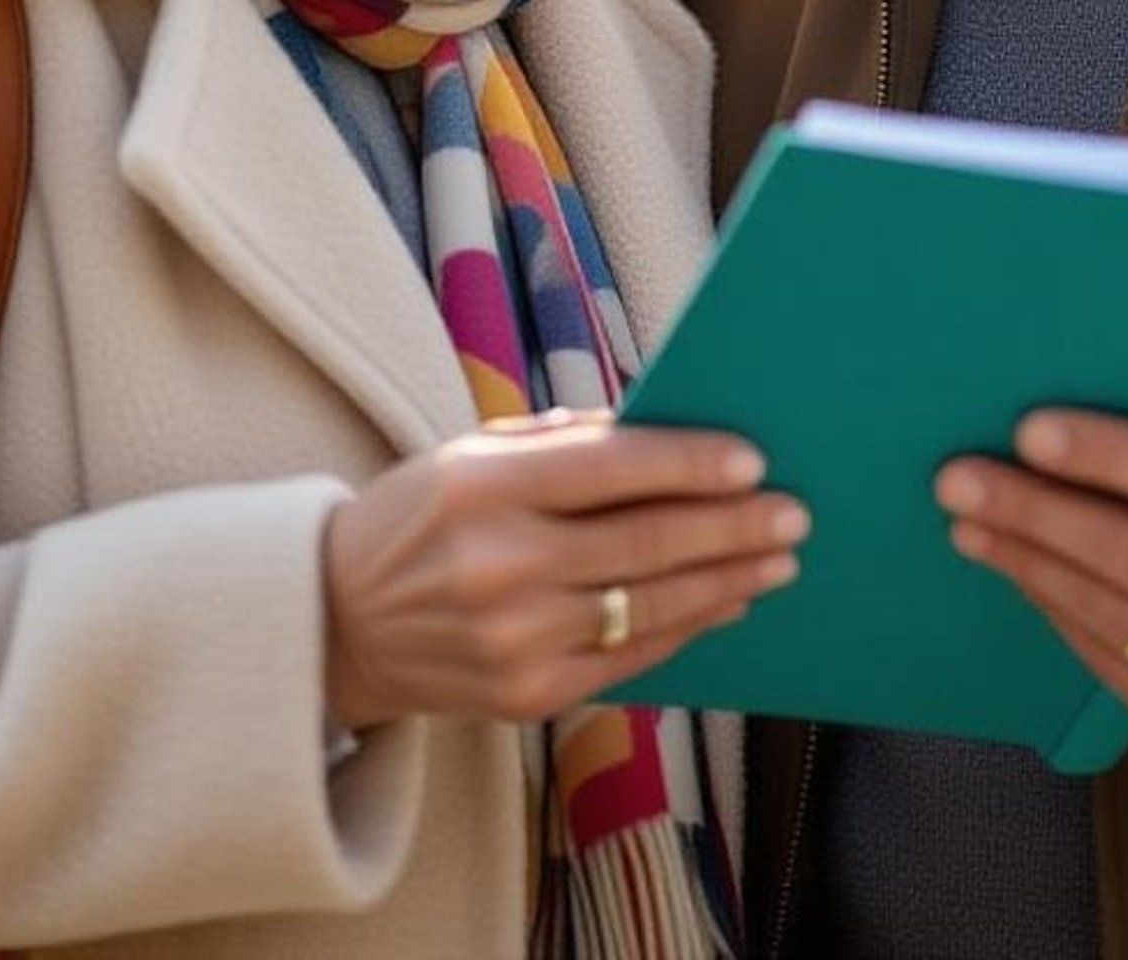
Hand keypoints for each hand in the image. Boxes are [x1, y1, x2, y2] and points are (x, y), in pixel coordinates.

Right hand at [323, 409, 807, 729]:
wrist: (336, 624)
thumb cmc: (418, 518)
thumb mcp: (472, 455)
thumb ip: (563, 444)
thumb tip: (664, 432)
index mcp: (485, 487)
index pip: (612, 468)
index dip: (688, 463)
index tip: (752, 460)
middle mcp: (502, 566)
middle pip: (645, 542)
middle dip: (731, 527)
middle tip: (792, 512)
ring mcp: (516, 640)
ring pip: (649, 606)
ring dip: (725, 580)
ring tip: (777, 559)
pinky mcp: (526, 696)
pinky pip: (628, 658)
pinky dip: (684, 628)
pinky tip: (724, 602)